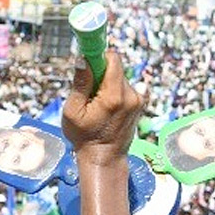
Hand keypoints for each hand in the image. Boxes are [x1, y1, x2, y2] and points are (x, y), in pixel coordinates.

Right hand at [62, 50, 141, 165]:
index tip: (88, 58)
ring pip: (120, 77)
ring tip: (98, 104)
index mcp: (114, 96)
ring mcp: (138, 100)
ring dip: (107, 83)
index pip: (112, 59)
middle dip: (100, 73)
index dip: (98, 56)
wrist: (105, 158)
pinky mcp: (141, 103)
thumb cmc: (84, 137)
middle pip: (115, 67)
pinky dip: (115, 91)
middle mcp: (131, 95)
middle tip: (89, 91)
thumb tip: (83, 59)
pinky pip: (126, 86)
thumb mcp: (73, 111)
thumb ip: (80, 84)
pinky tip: (108, 107)